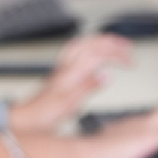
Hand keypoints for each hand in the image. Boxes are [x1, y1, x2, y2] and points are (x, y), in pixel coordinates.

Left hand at [12, 34, 131, 131]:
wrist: (26, 118)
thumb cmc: (45, 113)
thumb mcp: (70, 104)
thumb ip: (89, 86)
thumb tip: (108, 73)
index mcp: (71, 72)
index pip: (99, 53)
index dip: (118, 55)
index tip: (131, 63)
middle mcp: (66, 66)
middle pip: (91, 42)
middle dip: (112, 42)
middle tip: (128, 48)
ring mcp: (62, 68)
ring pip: (82, 43)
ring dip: (100, 40)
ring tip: (114, 44)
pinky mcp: (59, 73)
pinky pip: (74, 50)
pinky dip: (87, 46)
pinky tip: (91, 52)